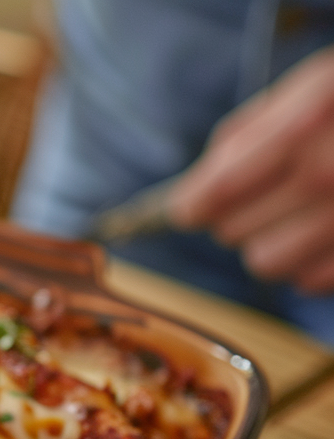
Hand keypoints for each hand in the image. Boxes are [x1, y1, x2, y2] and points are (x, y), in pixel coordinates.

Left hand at [168, 47, 333, 294]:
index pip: (218, 190)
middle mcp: (328, 176)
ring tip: (296, 217)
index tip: (187, 209)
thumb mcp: (310, 87)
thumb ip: (248, 134)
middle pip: (232, 231)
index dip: (191, 205)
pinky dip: (309, 262)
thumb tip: (198, 185)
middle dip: (235, 216)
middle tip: (263, 196)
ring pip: (264, 262)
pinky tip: (326, 233)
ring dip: (270, 244)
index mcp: (306, 126)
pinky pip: (309, 281)